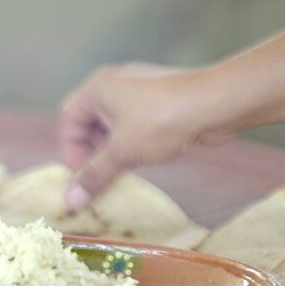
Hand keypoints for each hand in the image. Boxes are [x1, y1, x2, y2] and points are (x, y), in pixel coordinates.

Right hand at [59, 63, 234, 209]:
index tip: (83, 174)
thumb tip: (71, 201)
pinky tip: (145, 157)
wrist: (215, 103)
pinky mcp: (159, 99)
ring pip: (114, 123)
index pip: (69, 118)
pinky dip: (132, 140)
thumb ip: (95, 175)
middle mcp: (115, 84)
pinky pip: (135, 122)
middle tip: (101, 174)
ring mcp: (139, 89)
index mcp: (98, 87)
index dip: (71, 148)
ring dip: (113, 148)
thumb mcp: (123, 152)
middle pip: (90, 120)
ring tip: (123, 169)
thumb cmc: (161, 121)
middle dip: (92, 150)